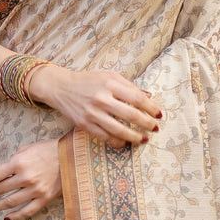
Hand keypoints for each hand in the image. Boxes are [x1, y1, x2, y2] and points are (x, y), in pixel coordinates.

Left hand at [0, 139, 62, 219]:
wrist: (72, 156)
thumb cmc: (47, 150)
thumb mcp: (25, 150)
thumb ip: (8, 162)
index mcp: (18, 163)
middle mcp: (25, 177)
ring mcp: (35, 189)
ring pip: (10, 202)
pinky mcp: (45, 198)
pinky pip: (27, 211)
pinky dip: (15, 215)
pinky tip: (6, 217)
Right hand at [27, 65, 160, 149]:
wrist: (61, 87)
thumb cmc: (88, 81)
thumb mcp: (109, 76)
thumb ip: (128, 86)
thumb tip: (149, 96)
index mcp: (110, 83)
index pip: (137, 98)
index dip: (151, 108)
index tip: (159, 115)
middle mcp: (102, 98)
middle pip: (131, 115)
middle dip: (147, 124)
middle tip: (155, 128)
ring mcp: (92, 113)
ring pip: (119, 130)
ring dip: (134, 137)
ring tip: (143, 139)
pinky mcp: (85, 125)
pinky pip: (105, 137)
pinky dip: (117, 142)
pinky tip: (125, 143)